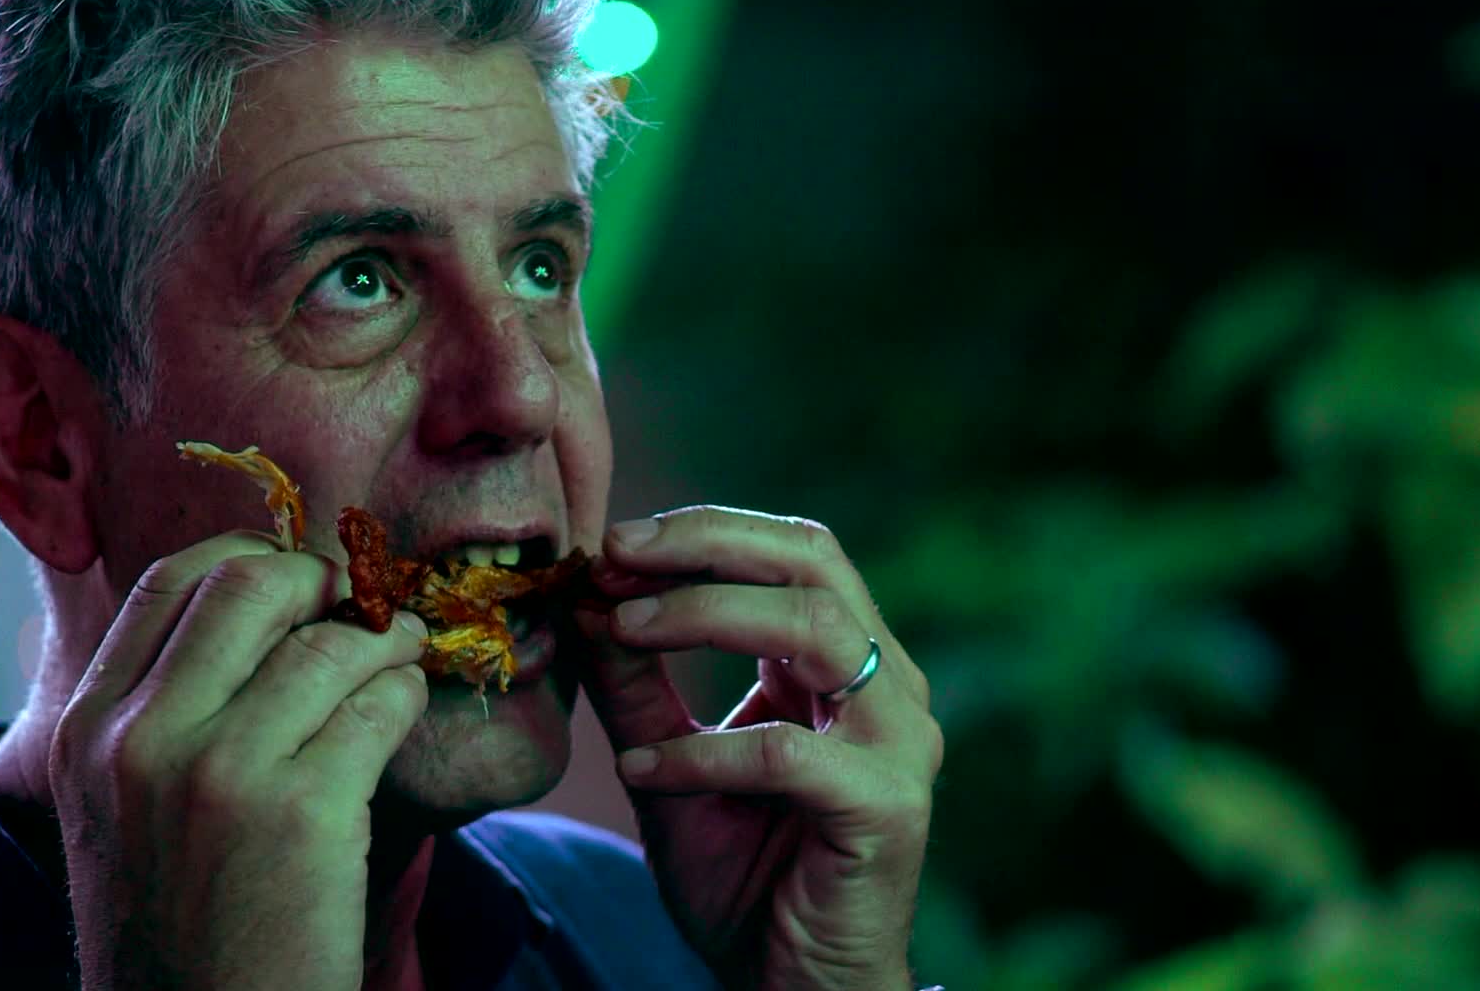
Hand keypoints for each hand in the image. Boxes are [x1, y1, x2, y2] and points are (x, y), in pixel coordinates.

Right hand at [49, 532, 430, 990]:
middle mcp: (141, 740)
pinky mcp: (304, 812)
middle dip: (322, 580)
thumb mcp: (120, 810)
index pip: (168, 582)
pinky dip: (406, 693)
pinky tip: (405, 708)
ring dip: (385, 636)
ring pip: (331, 642)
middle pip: (251, 585)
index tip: (296, 579)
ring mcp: (221, 773)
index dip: (250, 558)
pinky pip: (379, 705)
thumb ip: (157, 712)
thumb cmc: (176, 926)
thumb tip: (250, 603)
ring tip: (402, 651)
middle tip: (359, 603)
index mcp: (85, 730)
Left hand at [577, 507, 942, 990]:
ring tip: (619, 632)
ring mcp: (898, 745)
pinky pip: (789, 755)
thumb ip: (635, 684)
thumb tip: (581, 597)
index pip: (790, 551)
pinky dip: (702, 752)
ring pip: (816, 630)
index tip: (610, 546)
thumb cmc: (745, 875)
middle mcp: (888, 687)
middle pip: (813, 562)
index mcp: (847, 664)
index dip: (702, 533)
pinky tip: (641, 771)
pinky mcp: (887, 810)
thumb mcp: (668, 763)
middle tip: (616, 556)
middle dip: (705, 545)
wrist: (793, 986)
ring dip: (704, 618)